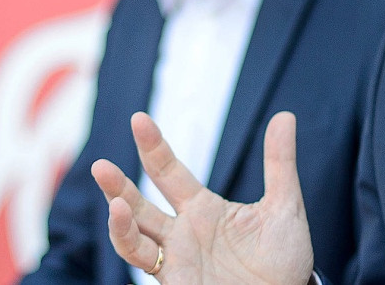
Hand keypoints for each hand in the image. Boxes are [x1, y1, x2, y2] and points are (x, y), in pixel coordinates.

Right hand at [91, 111, 313, 284]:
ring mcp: (176, 257)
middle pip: (140, 202)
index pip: (169, 172)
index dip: (153, 147)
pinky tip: (122, 218)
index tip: (138, 119)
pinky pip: (143, 260)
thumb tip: (285, 115)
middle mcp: (183, 231)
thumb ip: (279, 163)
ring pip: (133, 233)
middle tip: (99, 165)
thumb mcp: (284, 206)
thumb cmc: (284, 259)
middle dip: (117, 184)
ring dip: (118, 216)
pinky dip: (128, 239)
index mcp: (203, 208)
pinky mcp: (175, 280)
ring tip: (112, 198)